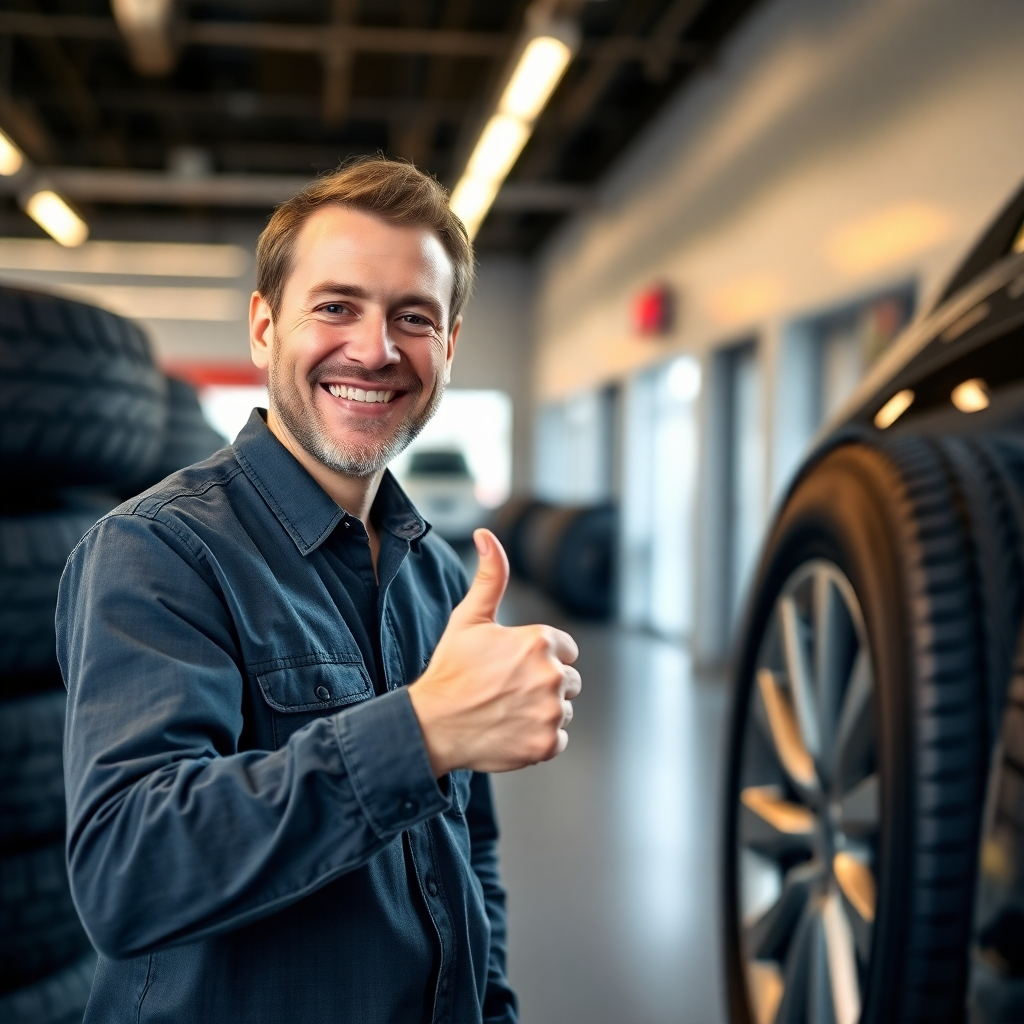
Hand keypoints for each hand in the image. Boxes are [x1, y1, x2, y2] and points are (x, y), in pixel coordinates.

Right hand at [407, 528, 580, 775]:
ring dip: (542, 712)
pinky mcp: (547, 744)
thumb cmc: (450, 670)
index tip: (511, 666)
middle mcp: (552, 675)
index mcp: (539, 642)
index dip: (538, 657)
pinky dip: (538, 738)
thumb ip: (491, 576)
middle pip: (569, 681)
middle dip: (543, 684)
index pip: (565, 650)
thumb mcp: (469, 618)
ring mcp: (551, 712)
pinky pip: (558, 739)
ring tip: (506, 710)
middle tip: (506, 690)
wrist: (431, 725)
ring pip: (563, 710)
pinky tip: (510, 730)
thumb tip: (486, 535)